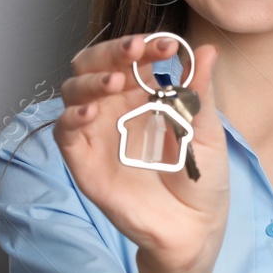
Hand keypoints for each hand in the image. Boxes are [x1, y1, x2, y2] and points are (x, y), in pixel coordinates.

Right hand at [53, 32, 228, 272]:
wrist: (195, 226)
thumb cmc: (200, 177)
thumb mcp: (205, 129)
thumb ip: (200, 90)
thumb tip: (207, 49)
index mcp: (143, 94)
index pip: (131, 58)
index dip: (144, 46)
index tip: (168, 46)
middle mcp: (114, 108)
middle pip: (94, 65)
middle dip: (111, 52)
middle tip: (134, 52)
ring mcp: (97, 134)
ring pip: (73, 92)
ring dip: (91, 80)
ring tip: (115, 82)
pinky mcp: (85, 162)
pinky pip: (66, 133)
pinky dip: (72, 117)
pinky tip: (90, 112)